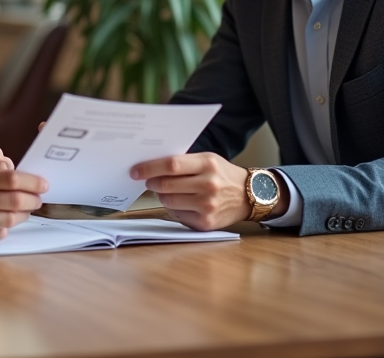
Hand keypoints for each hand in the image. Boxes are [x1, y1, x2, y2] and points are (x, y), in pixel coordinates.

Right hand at [0, 167, 47, 245]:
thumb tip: (26, 182)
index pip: (11, 177)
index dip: (32, 181)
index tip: (44, 184)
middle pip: (15, 199)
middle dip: (33, 200)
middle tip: (39, 200)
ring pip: (11, 219)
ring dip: (24, 215)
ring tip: (26, 211)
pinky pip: (0, 234)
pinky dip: (7, 229)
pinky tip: (5, 223)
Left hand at [130, 152, 275, 231]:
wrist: (248, 195)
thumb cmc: (222, 175)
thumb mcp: (207, 160)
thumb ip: (183, 162)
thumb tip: (151, 165)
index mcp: (207, 164)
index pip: (171, 165)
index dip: (149, 168)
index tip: (135, 170)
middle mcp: (208, 185)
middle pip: (166, 185)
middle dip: (151, 182)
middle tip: (147, 181)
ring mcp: (207, 206)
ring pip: (168, 201)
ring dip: (161, 195)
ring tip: (167, 190)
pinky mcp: (205, 222)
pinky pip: (177, 215)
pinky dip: (174, 208)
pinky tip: (182, 202)